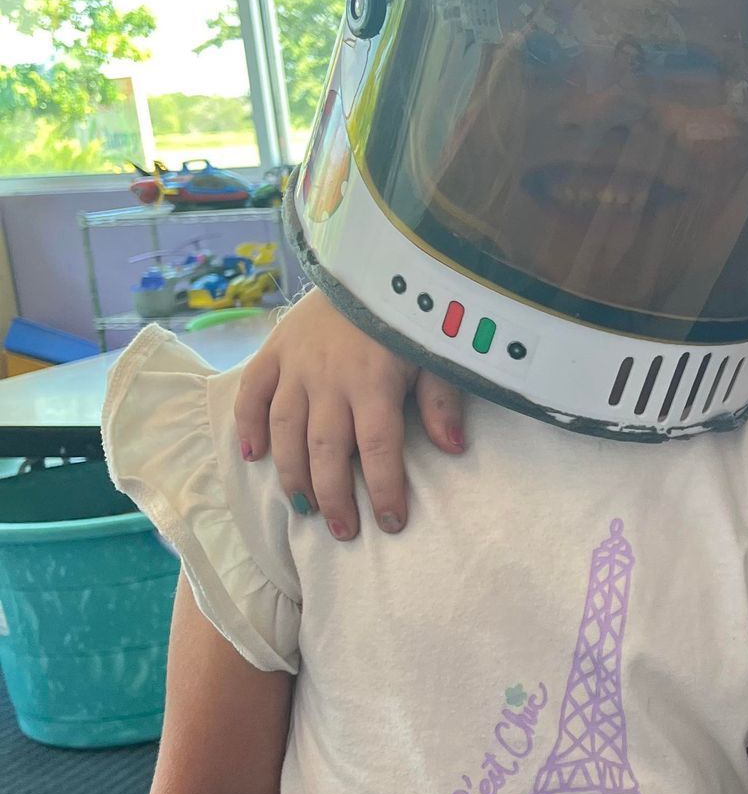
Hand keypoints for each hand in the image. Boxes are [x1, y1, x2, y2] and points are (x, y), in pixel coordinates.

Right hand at [233, 289, 465, 538]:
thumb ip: (442, 400)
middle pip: (326, 450)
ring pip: (286, 430)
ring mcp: (297, 365)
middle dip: (334, 496)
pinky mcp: (274, 350)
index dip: (385, 490)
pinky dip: (247, 424)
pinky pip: (252, 392)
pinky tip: (252, 456)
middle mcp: (330, 379)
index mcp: (374, 382)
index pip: (379, 448)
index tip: (391, 523)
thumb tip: (455, 448)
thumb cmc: (407, 316)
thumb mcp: (435, 354)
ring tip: (304, 508)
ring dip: (292, 473)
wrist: (367, 262)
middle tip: (342, 531)